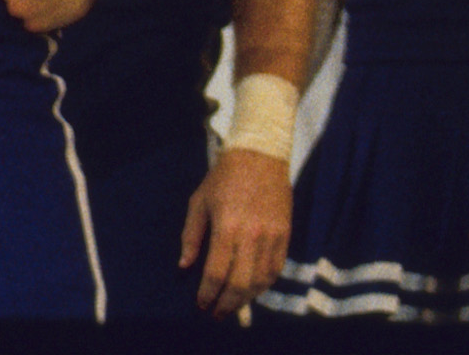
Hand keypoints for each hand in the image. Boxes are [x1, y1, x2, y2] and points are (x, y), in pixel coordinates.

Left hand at [181, 148, 292, 316]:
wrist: (259, 154)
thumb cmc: (224, 177)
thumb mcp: (200, 201)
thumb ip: (191, 235)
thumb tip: (184, 266)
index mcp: (226, 227)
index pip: (216, 273)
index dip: (207, 294)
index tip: (201, 304)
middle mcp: (251, 235)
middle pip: (240, 285)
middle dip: (226, 304)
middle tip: (217, 313)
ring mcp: (271, 236)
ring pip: (260, 282)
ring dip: (246, 299)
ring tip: (233, 303)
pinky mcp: (285, 234)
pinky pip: (276, 269)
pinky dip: (264, 284)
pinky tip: (253, 288)